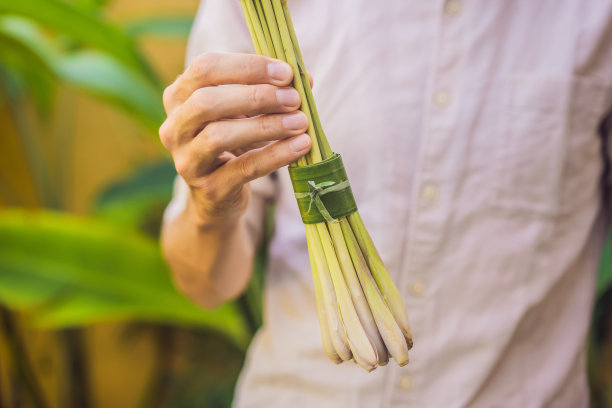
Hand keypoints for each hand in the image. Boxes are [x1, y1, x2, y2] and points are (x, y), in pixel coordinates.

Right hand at [159, 53, 311, 226]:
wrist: (218, 197)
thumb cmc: (234, 142)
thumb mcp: (246, 112)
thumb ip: (270, 91)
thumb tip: (305, 78)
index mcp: (178, 97)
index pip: (205, 68)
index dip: (247, 66)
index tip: (286, 73)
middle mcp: (174, 127)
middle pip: (206, 101)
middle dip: (256, 96)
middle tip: (294, 99)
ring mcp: (187, 160)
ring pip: (219, 136)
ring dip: (265, 125)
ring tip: (301, 122)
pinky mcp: (208, 189)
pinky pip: (243, 168)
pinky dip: (275, 155)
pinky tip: (301, 145)